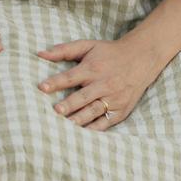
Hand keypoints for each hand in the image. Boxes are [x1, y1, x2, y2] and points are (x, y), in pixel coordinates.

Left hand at [36, 32, 163, 129]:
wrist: (141, 58)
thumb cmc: (109, 52)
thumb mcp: (88, 45)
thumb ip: (64, 50)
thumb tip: (40, 53)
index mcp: (92, 68)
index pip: (71, 76)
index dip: (56, 82)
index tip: (42, 87)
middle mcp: (103, 84)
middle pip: (83, 96)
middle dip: (69, 104)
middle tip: (56, 111)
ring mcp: (113, 98)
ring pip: (94, 111)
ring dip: (80, 119)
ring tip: (67, 126)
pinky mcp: (121, 110)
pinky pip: (106, 122)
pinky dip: (95, 129)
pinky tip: (83, 134)